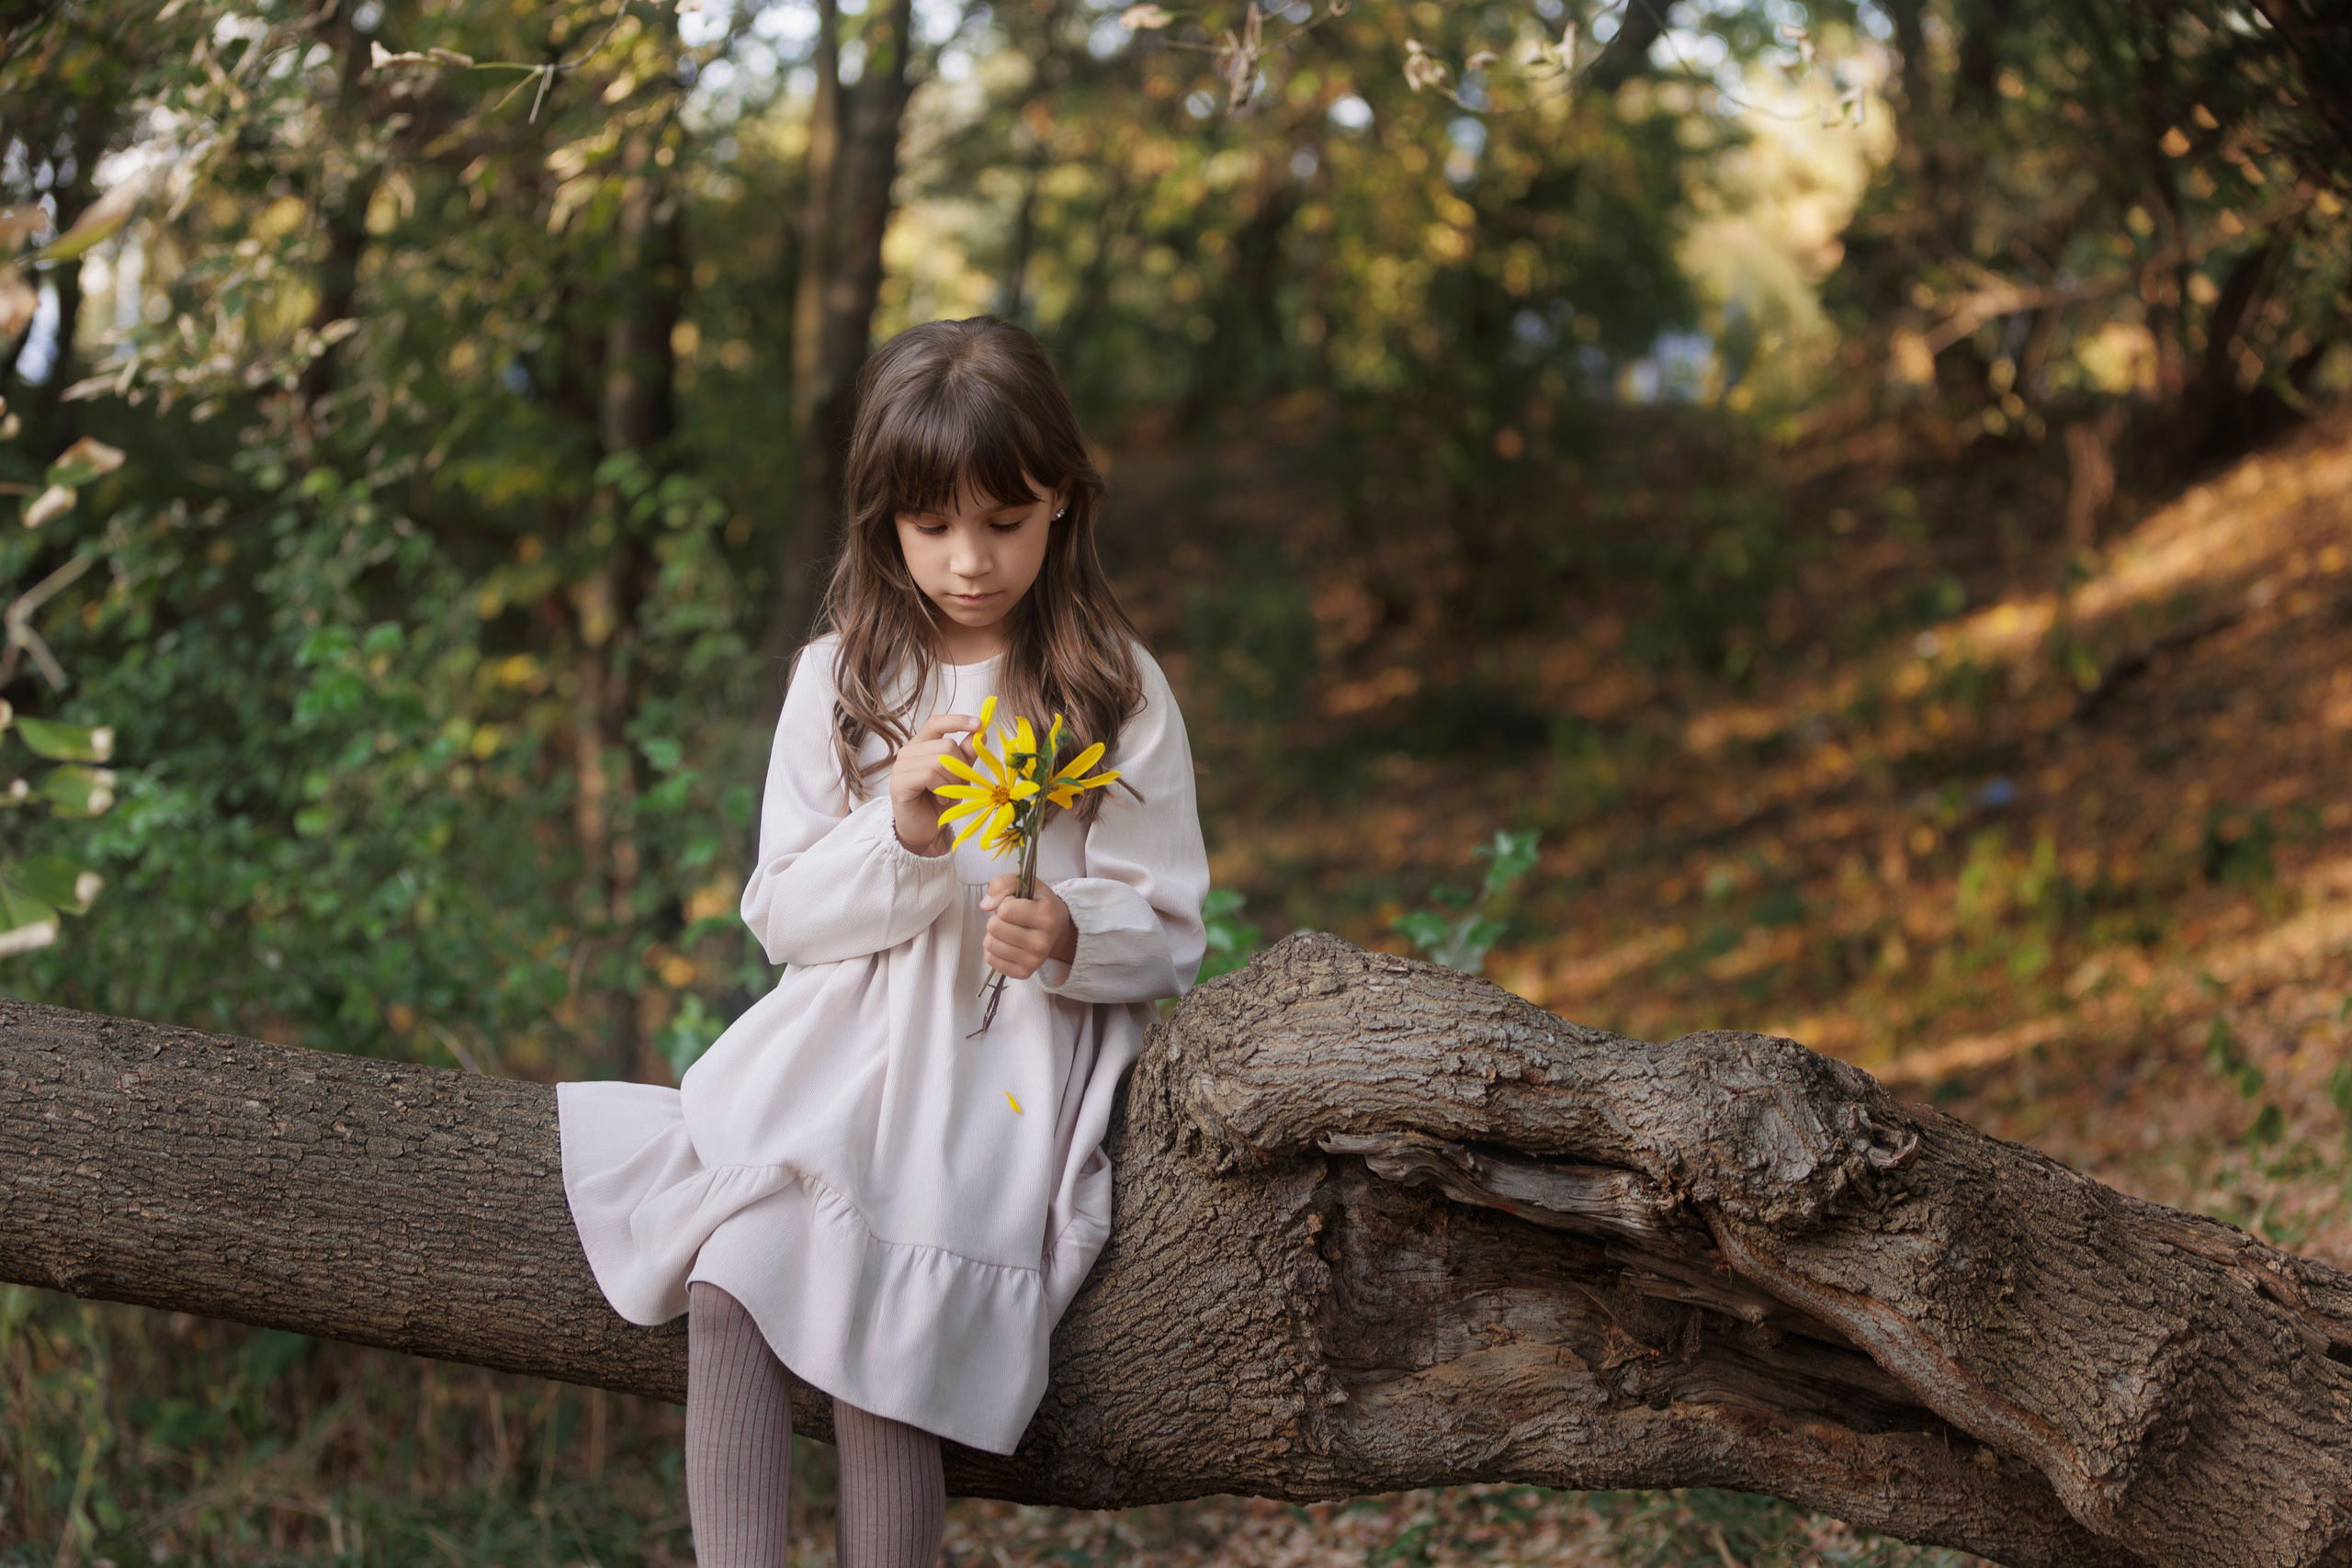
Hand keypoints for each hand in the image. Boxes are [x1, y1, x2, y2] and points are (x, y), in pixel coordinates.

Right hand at [889, 713, 976, 855]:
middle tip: (957, 785)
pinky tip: (940, 799)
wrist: (924, 830)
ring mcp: (900, 766)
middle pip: (946, 745)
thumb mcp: (959, 776)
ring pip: (939, 760)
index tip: (979, 724)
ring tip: (946, 794)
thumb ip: (967, 754)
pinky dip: (941, 789)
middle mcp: (908, 751)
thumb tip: (981, 733)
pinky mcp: (899, 783)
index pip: (936, 723)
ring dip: (952, 781)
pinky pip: (929, 775)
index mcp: (921, 745)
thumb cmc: (939, 801)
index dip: (957, 721)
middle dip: (960, 768)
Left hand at [981, 874, 1076, 980]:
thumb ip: (1002, 883)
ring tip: (1008, 930)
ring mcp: (1034, 961)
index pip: (1005, 910)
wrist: (1056, 929)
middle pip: (994, 927)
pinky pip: (991, 960)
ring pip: (990, 944)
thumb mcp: (1024, 884)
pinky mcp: (1024, 973)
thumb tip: (985, 906)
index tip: (1017, 905)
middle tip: (1011, 919)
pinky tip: (1007, 944)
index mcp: (1046, 917)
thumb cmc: (1037, 903)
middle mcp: (1042, 942)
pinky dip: (993, 950)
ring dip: (994, 934)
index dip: (1005, 903)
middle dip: (997, 919)